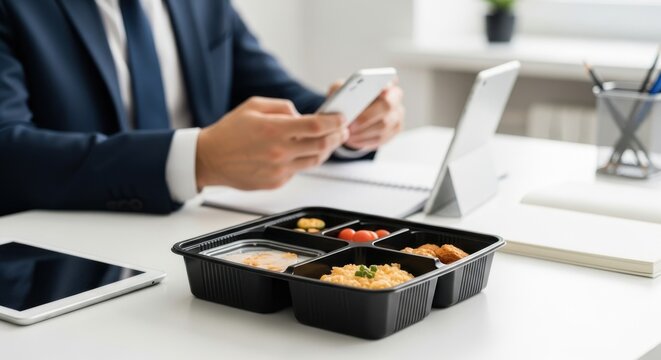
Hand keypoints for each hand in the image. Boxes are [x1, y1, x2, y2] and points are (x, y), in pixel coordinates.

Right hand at [195, 97, 347, 189]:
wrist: (209, 159)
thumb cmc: (230, 131)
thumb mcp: (254, 106)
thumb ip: (283, 107)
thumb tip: (303, 115)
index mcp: (274, 129)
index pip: (316, 126)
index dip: (334, 122)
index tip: (342, 119)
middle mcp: (279, 151)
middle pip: (321, 146)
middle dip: (337, 136)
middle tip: (342, 130)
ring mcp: (278, 170)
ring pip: (314, 161)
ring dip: (325, 150)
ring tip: (328, 141)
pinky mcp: (276, 182)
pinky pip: (298, 170)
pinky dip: (304, 160)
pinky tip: (301, 152)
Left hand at [327, 80, 404, 150]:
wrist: (357, 114)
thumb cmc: (350, 98)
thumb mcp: (342, 90)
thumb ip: (341, 88)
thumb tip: (340, 94)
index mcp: (385, 84)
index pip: (388, 82)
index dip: (383, 87)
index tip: (374, 92)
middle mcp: (395, 99)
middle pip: (386, 106)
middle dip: (367, 116)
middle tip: (350, 124)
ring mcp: (396, 116)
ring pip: (383, 126)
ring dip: (363, 132)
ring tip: (347, 134)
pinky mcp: (393, 131)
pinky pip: (380, 138)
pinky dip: (364, 140)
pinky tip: (352, 140)